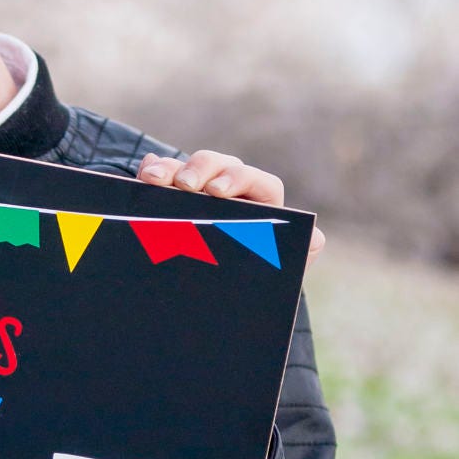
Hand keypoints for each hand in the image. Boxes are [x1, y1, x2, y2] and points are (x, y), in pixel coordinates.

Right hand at [137, 150, 325, 267]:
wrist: (219, 292)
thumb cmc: (252, 274)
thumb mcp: (271, 267)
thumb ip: (295, 255)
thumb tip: (316, 239)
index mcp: (261, 204)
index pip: (257, 182)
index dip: (238, 180)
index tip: (217, 192)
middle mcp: (231, 190)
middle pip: (219, 166)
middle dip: (199, 170)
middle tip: (184, 186)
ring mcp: (199, 190)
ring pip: (186, 168)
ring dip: (168, 170)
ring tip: (151, 179)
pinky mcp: (171, 194)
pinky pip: (161, 174)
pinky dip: (151, 171)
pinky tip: (142, 175)